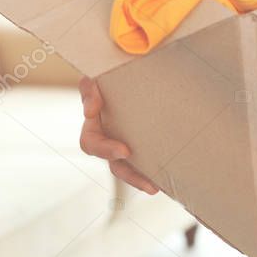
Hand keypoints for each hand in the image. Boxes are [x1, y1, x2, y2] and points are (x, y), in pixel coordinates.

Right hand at [78, 77, 157, 193]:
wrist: (129, 68)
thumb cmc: (109, 74)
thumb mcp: (94, 77)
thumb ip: (88, 89)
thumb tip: (90, 111)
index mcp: (95, 125)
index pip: (91, 143)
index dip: (105, 150)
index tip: (125, 150)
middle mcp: (109, 137)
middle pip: (114, 164)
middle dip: (129, 174)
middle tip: (148, 182)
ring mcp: (126, 141)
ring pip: (130, 168)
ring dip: (141, 179)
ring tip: (155, 188)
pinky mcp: (144, 142)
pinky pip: (146, 161)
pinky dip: (155, 170)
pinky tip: (168, 177)